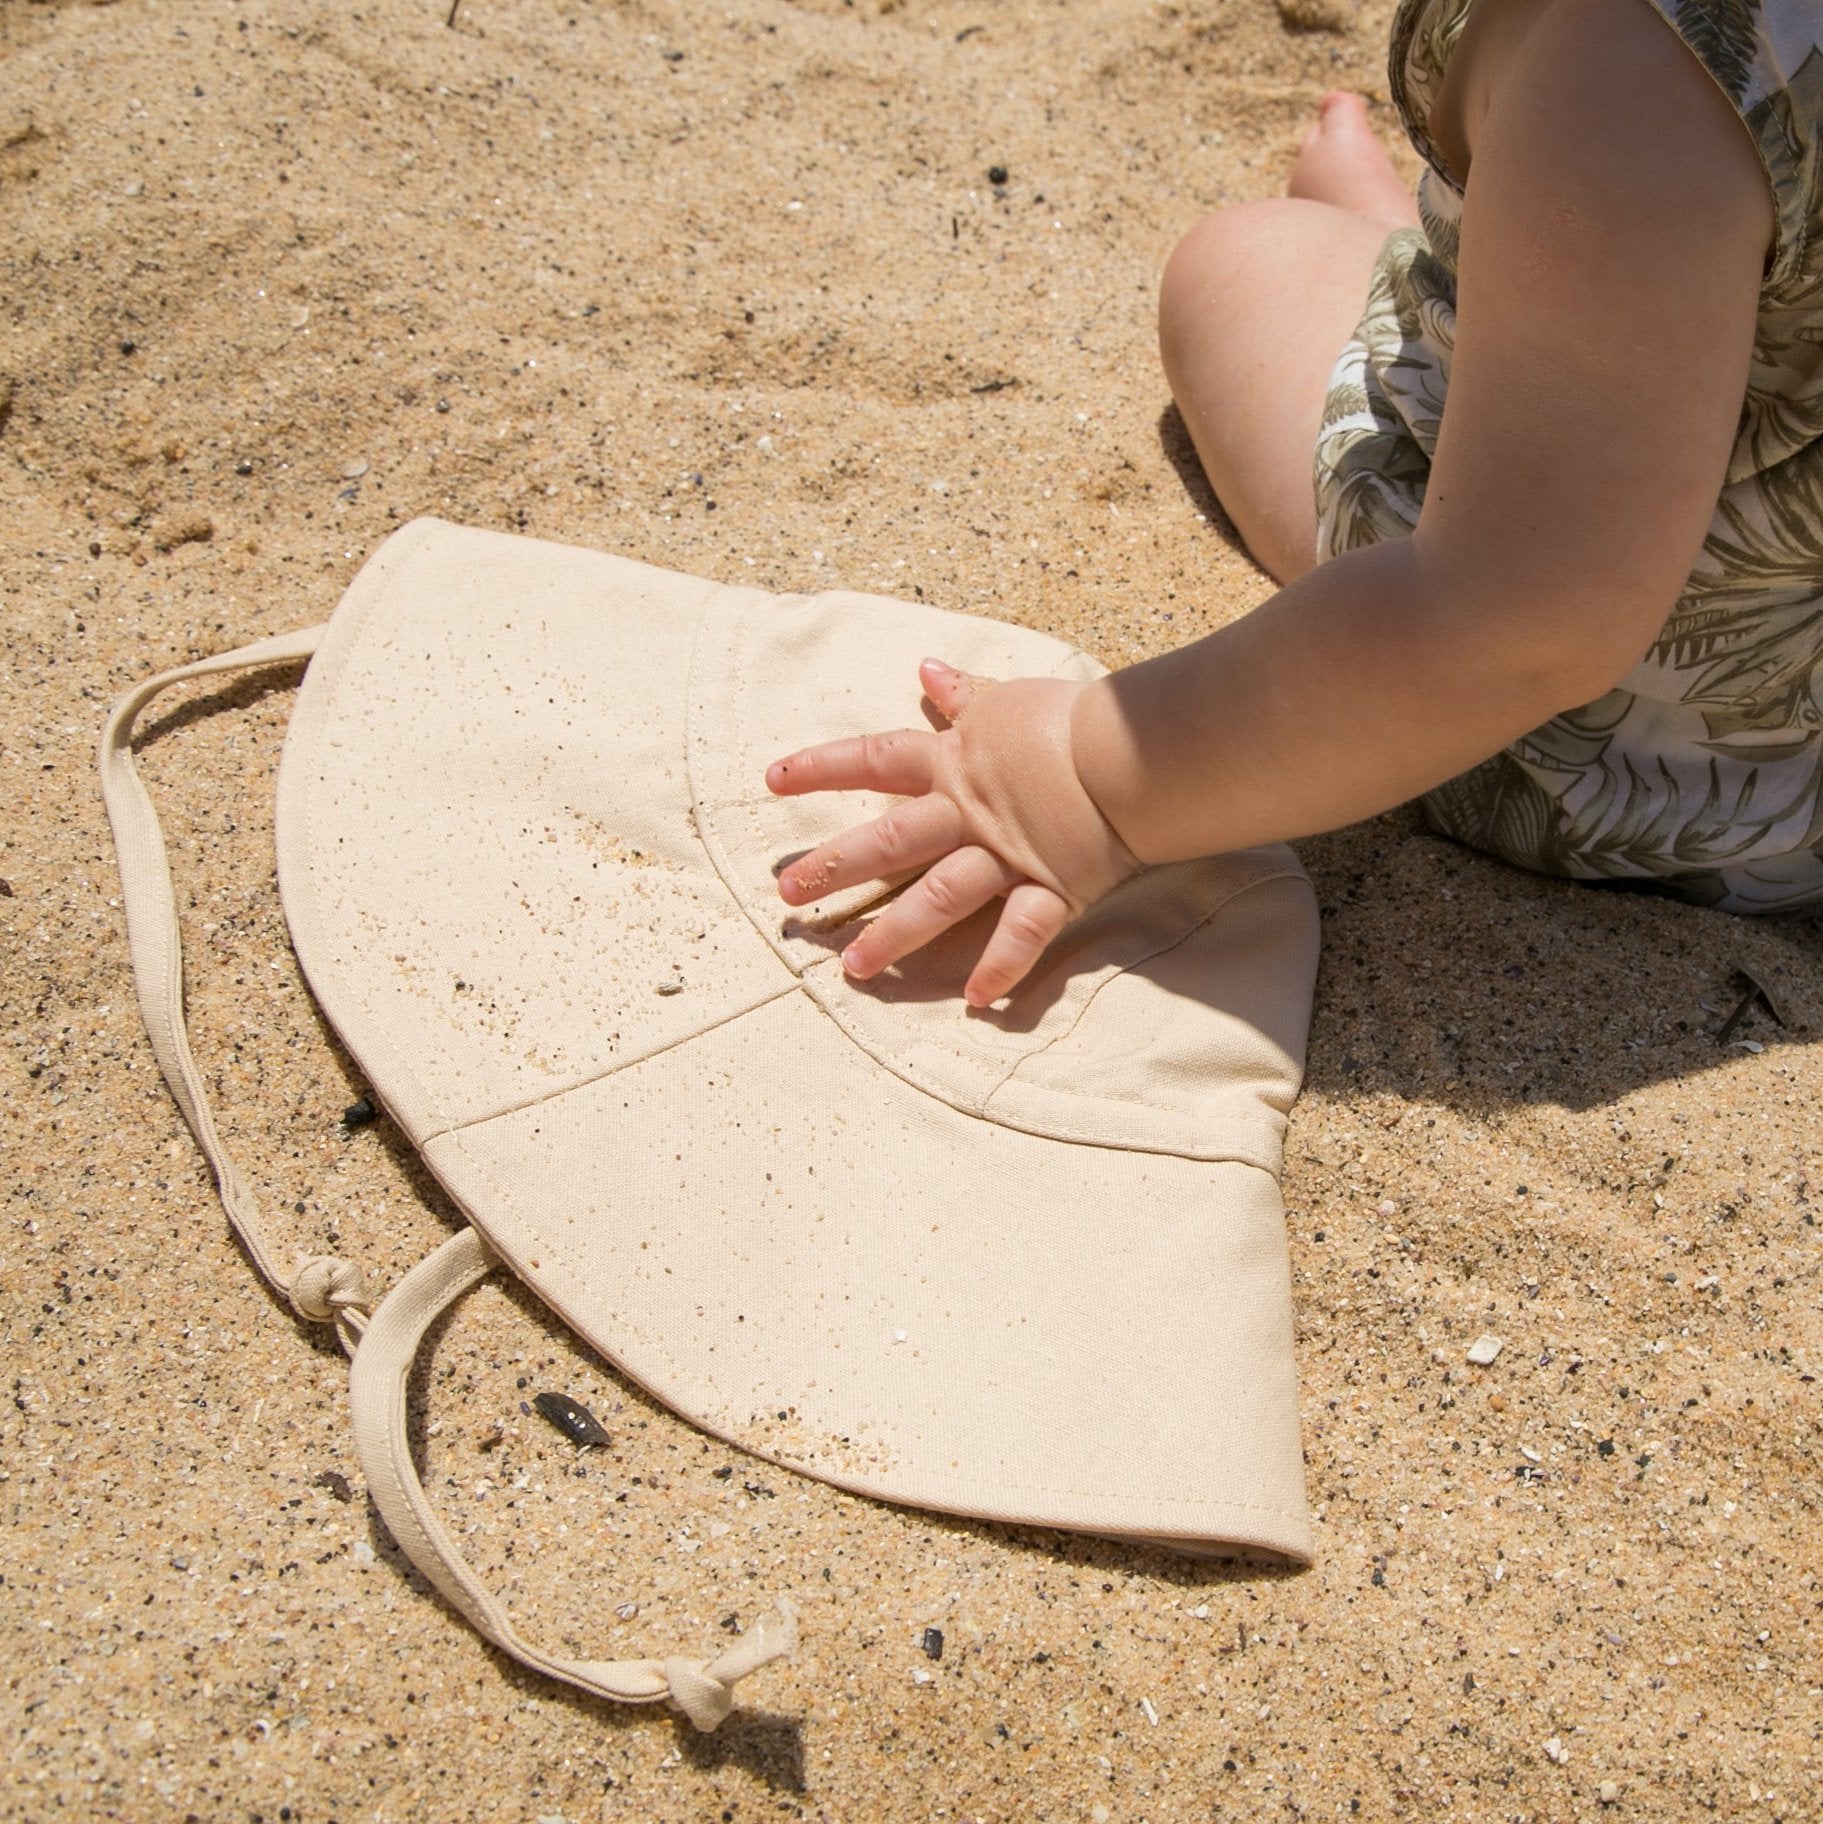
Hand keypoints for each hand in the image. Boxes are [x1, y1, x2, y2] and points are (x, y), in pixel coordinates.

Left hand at [766, 658, 1140, 1005]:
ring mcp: (1006, 855)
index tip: (773, 779)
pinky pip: (1021, 933)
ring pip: (938, 897)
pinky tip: (973, 1000)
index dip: (822, 766)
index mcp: (955, 762)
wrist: (1131, 749)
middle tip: (787, 894)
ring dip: (895, 934)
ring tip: (854, 968)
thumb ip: (964, 694)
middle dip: (835, 867)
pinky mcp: (1052, 887)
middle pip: (889, 840)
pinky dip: (1001, 967)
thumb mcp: (1008, 697)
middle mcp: (968, 813)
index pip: (875, 759)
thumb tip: (926, 669)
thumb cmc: (1072, 718)